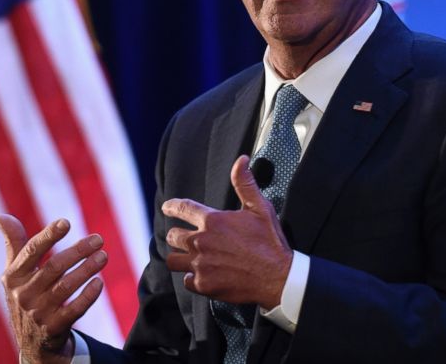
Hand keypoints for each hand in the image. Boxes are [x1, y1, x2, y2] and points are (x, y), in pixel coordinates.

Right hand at [0, 215, 107, 363]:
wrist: (31, 341)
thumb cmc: (26, 295)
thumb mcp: (15, 272)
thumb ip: (13, 243)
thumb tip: (0, 216)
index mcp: (13, 276)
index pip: (32, 251)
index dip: (49, 236)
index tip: (66, 222)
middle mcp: (23, 294)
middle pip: (54, 267)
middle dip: (78, 251)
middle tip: (98, 239)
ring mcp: (38, 313)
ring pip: (67, 286)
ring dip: (87, 269)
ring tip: (103, 256)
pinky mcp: (54, 328)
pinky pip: (75, 309)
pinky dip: (88, 295)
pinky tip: (99, 282)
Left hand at [162, 155, 291, 308]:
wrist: (278, 278)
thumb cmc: (270, 242)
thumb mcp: (260, 208)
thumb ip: (245, 183)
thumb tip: (241, 160)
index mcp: (213, 221)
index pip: (182, 208)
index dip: (171, 207)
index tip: (167, 208)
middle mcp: (201, 241)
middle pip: (173, 236)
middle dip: (176, 235)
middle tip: (183, 238)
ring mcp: (200, 264)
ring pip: (173, 259)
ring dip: (179, 257)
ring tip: (186, 257)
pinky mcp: (203, 284)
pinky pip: (185, 280)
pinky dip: (191, 278)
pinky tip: (201, 275)